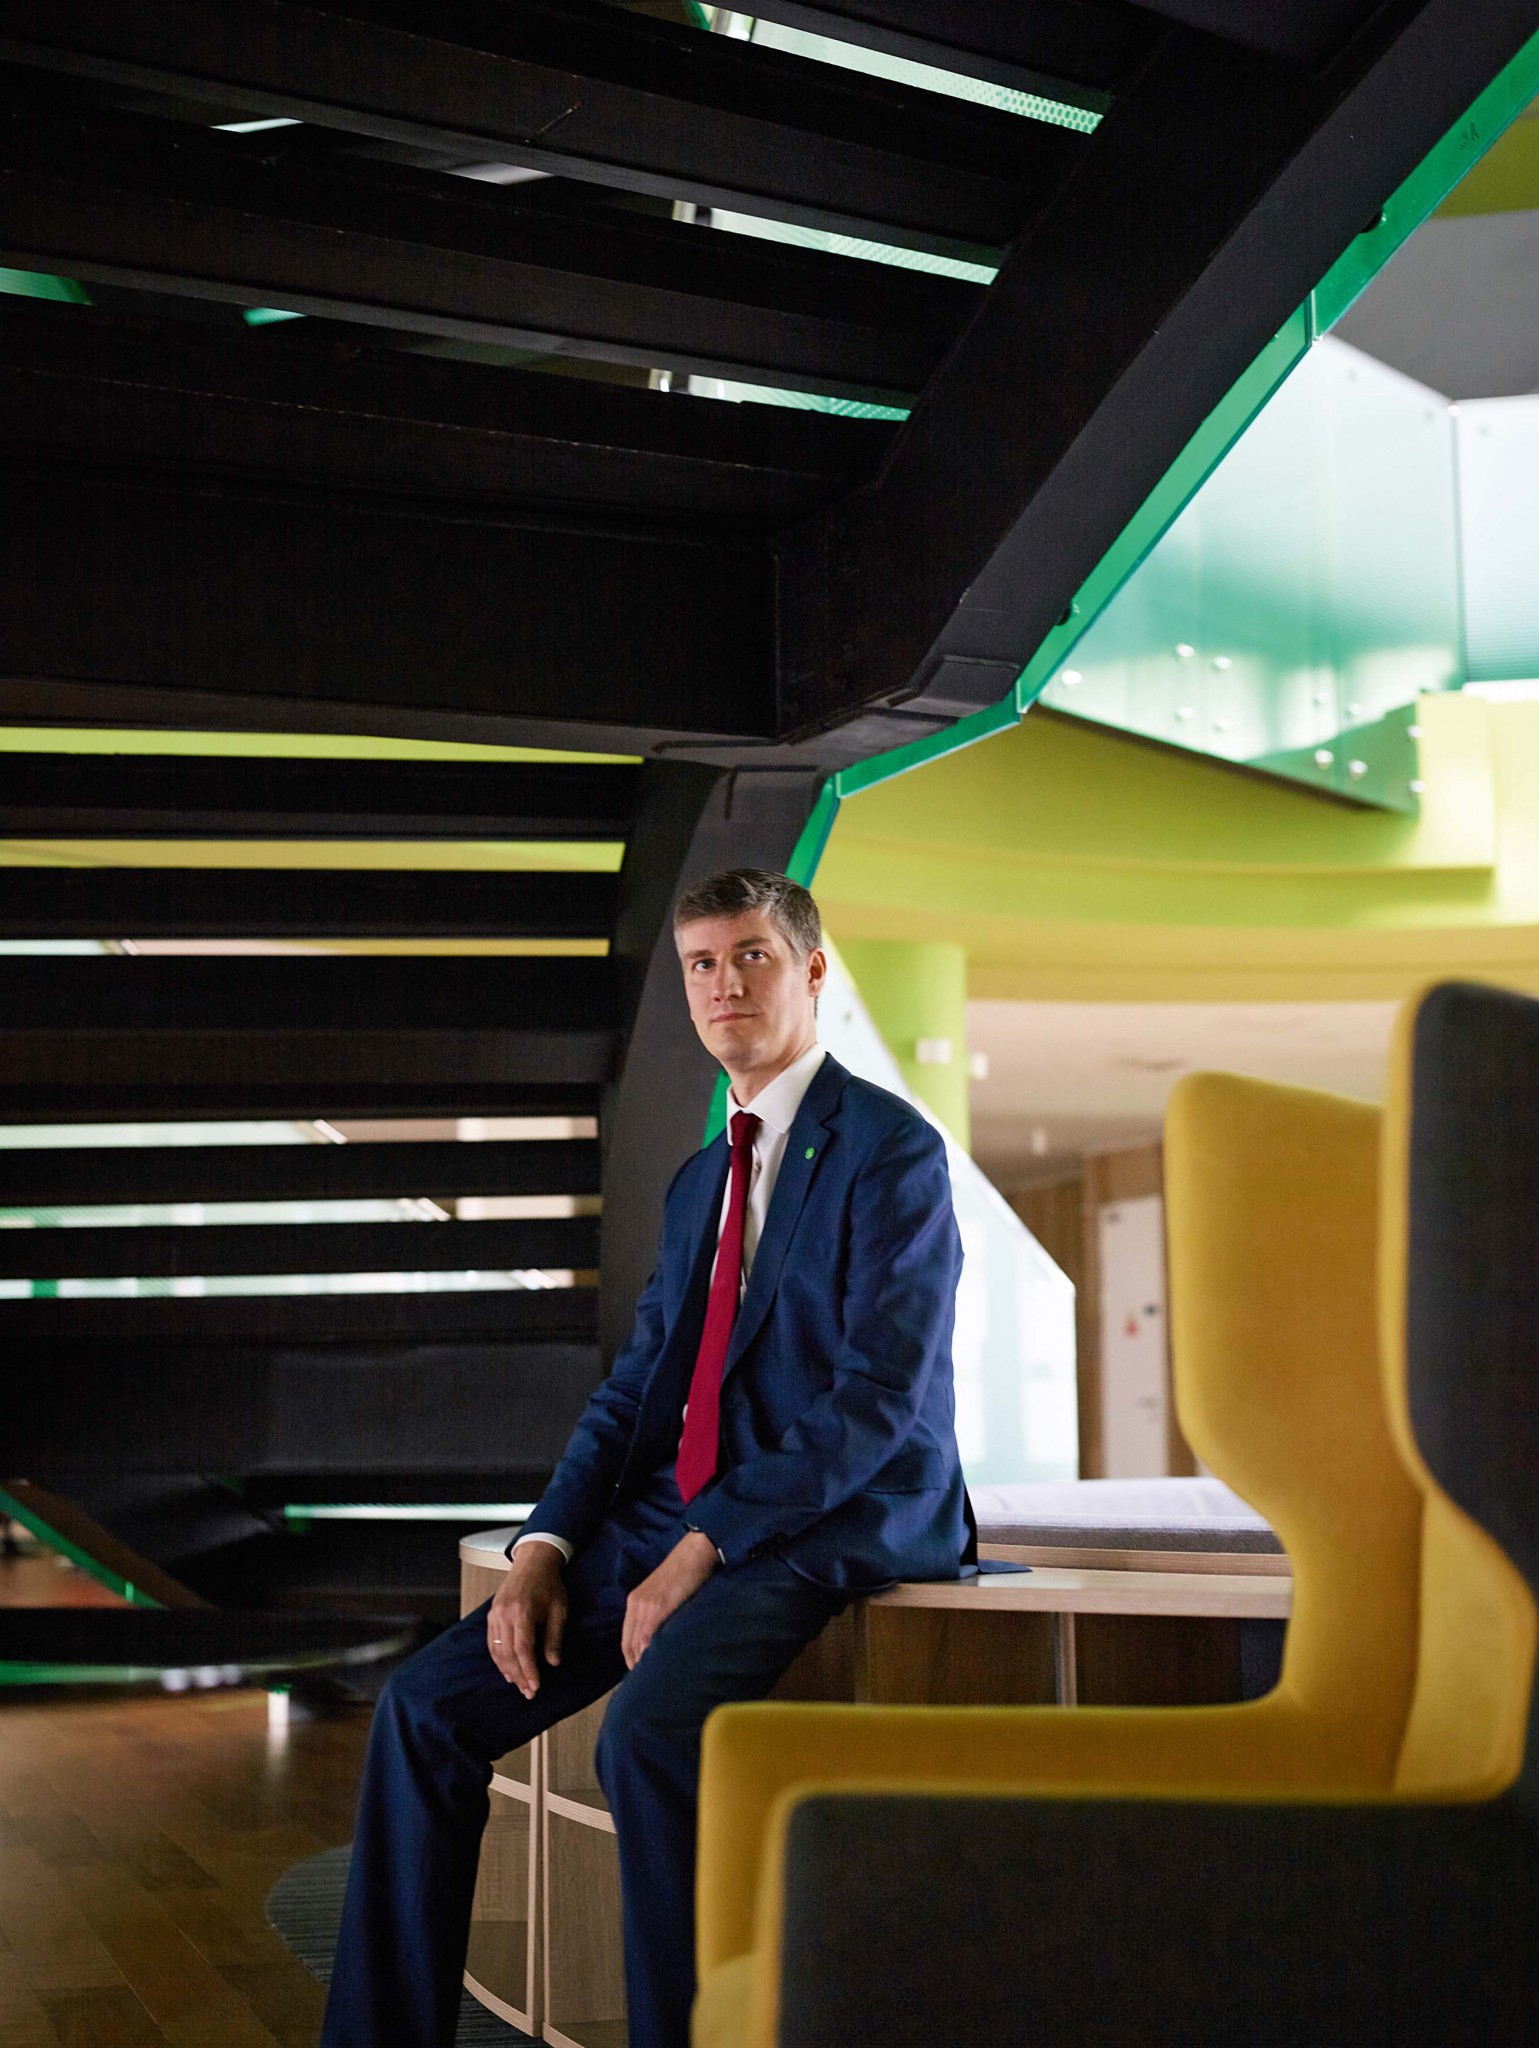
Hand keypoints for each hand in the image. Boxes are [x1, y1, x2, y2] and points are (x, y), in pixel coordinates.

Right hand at [488, 1543, 567, 1697]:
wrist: (532, 1562)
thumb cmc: (549, 1585)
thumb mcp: (558, 1609)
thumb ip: (554, 1636)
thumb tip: (553, 1663)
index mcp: (523, 1611)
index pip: (523, 1649)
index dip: (528, 1670)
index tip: (536, 1686)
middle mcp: (504, 1614)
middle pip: (508, 1653)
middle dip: (519, 1676)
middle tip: (529, 1692)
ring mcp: (495, 1614)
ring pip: (497, 1650)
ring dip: (508, 1671)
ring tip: (519, 1686)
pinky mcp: (491, 1615)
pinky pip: (491, 1643)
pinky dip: (498, 1659)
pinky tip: (507, 1671)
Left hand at [622, 1531, 718, 1668]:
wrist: (694, 1552)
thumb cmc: (684, 1573)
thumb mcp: (664, 1595)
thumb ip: (658, 1614)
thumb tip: (661, 1638)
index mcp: (635, 1602)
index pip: (627, 1639)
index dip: (631, 1659)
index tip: (641, 1674)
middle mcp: (636, 1605)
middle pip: (628, 1644)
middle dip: (635, 1665)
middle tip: (647, 1684)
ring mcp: (646, 1606)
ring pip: (636, 1644)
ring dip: (642, 1662)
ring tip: (653, 1679)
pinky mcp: (658, 1607)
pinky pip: (647, 1636)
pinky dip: (649, 1653)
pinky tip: (657, 1664)